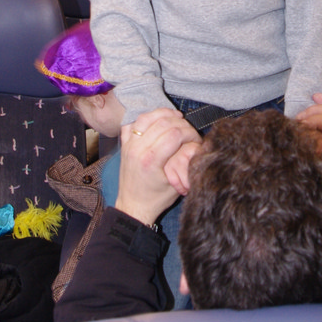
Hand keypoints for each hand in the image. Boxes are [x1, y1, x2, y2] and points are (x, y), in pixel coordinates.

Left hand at [116, 109, 201, 225]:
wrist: (134, 206)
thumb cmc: (156, 198)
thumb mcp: (177, 184)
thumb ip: (185, 162)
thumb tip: (197, 144)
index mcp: (150, 160)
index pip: (175, 134)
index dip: (189, 133)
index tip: (196, 139)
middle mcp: (137, 149)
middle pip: (163, 122)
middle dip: (181, 123)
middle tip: (189, 131)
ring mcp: (128, 145)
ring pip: (147, 117)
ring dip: (164, 114)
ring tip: (176, 118)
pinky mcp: (124, 144)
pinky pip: (133, 122)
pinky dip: (146, 117)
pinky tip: (157, 120)